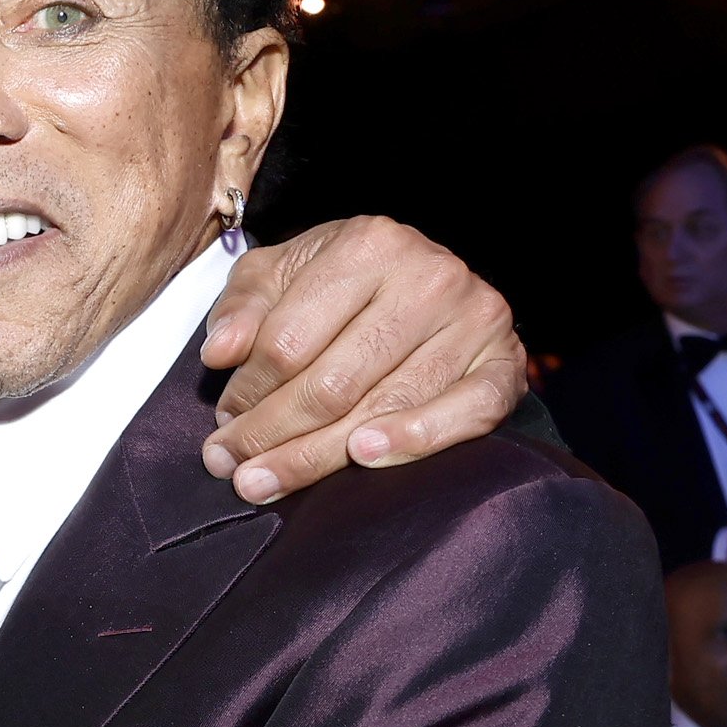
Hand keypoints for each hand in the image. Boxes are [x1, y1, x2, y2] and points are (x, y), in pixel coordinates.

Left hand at [200, 218, 524, 502]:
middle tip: (230, 468)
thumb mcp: (281, 276)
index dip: (247, 392)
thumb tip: (220, 354)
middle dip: (272, 434)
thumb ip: (243, 310)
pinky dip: (415, 441)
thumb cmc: (341, 283)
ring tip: (266, 481)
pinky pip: (464, 415)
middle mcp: (429, 277)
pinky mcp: (506, 363)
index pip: (289, 340)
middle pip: (333, 382)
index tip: (221, 424)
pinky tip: (364, 458)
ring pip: (384, 407)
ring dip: (318, 456)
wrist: (426, 279)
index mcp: (369, 245)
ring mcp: (475, 320)